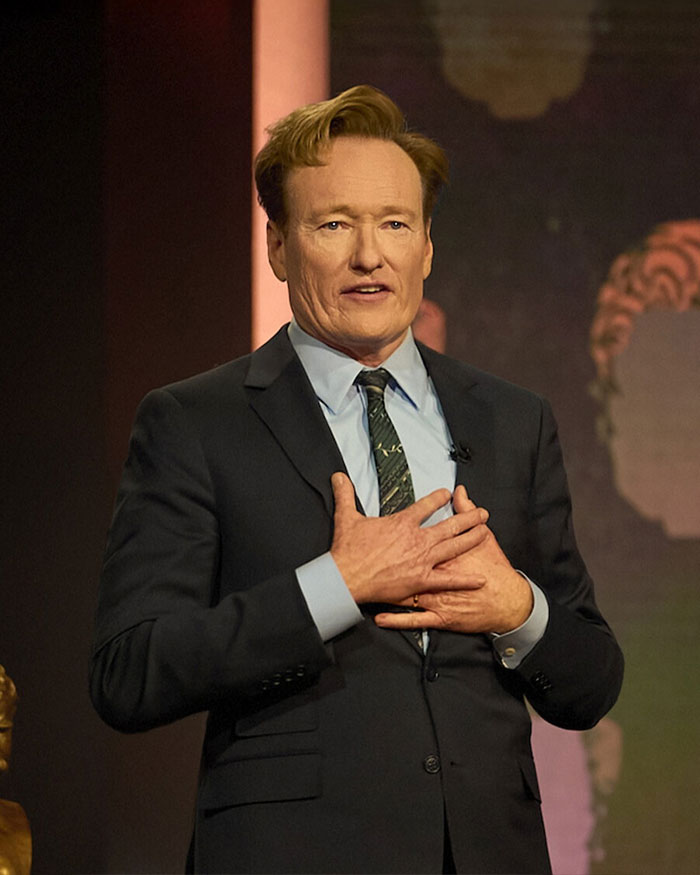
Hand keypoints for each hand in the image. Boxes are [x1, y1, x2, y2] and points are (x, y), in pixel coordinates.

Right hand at [330, 472, 489, 604]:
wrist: (346, 577)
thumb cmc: (348, 550)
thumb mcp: (346, 517)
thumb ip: (345, 494)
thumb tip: (338, 475)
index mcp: (403, 523)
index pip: (426, 505)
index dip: (439, 498)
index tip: (449, 493)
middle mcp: (418, 539)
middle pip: (450, 525)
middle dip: (469, 517)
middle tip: (483, 513)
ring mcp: (422, 560)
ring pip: (454, 547)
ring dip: (472, 538)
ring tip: (486, 532)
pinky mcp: (422, 581)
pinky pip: (448, 580)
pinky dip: (465, 580)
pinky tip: (481, 579)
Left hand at [375, 485, 532, 633]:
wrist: (508, 602)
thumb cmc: (496, 571)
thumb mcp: (484, 538)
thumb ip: (467, 513)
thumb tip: (459, 491)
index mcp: (441, 553)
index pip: (414, 540)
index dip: (395, 537)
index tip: (378, 530)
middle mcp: (436, 574)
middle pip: (404, 567)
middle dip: (385, 562)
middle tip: (365, 558)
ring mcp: (436, 598)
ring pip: (405, 595)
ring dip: (385, 593)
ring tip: (364, 591)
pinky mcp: (439, 617)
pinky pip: (413, 619)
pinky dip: (395, 620)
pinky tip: (379, 619)